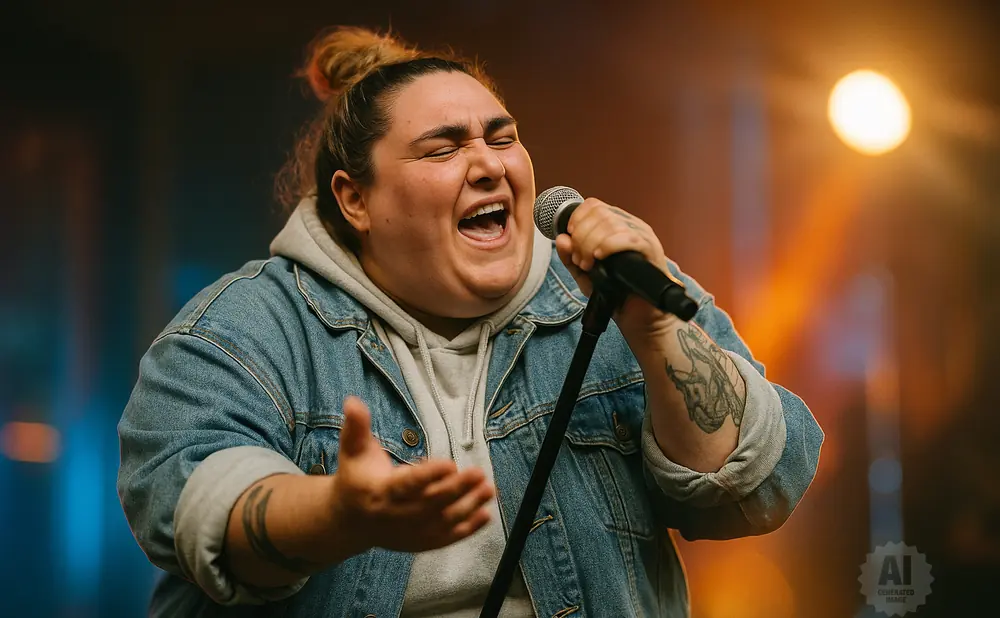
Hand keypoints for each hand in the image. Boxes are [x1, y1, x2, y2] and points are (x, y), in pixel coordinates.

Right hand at [328, 396, 494, 553]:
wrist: (349, 521)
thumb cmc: (356, 478)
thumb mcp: (352, 451)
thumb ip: (356, 426)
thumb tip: (352, 400)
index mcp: (379, 493)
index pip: (406, 485)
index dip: (428, 476)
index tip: (449, 463)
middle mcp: (395, 516)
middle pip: (430, 504)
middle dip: (456, 490)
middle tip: (479, 473)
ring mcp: (409, 533)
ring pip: (442, 522)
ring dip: (468, 507)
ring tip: (489, 489)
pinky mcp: (420, 542)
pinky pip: (447, 538)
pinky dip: (468, 529)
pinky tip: (486, 514)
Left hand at [553, 197, 676, 340]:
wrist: (637, 317)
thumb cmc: (615, 294)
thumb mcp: (584, 275)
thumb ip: (570, 257)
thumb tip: (561, 238)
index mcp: (616, 225)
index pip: (593, 205)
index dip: (576, 220)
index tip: (570, 241)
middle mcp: (630, 226)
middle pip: (599, 214)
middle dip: (581, 237)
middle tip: (580, 261)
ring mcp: (643, 236)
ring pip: (611, 224)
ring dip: (591, 244)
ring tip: (588, 265)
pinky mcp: (651, 250)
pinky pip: (629, 238)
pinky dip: (609, 245)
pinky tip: (600, 258)